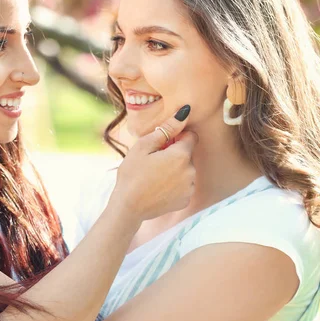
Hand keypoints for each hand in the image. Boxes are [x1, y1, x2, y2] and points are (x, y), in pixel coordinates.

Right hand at [111, 105, 196, 222]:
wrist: (128, 207)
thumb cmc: (132, 174)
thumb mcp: (143, 146)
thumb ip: (167, 129)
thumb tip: (185, 113)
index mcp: (181, 155)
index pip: (190, 136)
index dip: (177, 136)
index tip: (162, 142)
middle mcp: (191, 171)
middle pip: (187, 155)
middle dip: (174, 154)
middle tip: (153, 161)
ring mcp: (189, 188)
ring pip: (185, 171)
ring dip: (175, 170)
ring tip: (154, 176)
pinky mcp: (185, 200)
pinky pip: (183, 186)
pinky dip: (174, 185)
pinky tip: (158, 188)